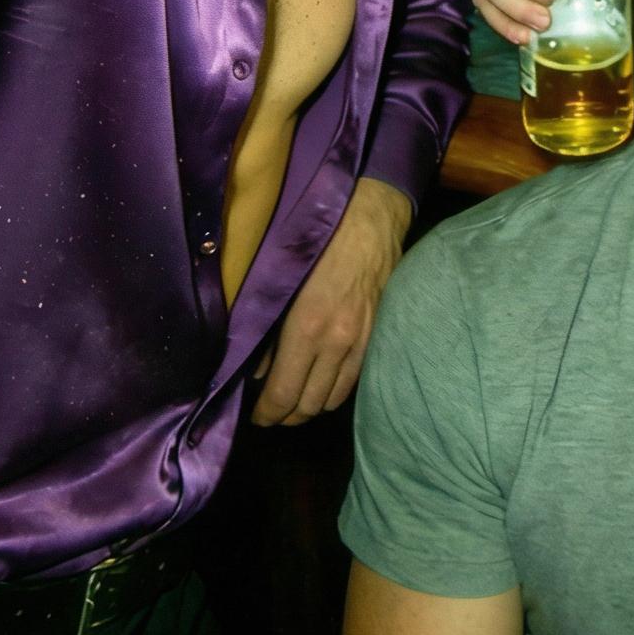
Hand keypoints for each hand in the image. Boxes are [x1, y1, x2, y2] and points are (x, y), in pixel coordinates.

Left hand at [251, 178, 412, 426]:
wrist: (371, 219)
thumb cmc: (319, 241)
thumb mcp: (281, 281)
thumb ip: (268, 331)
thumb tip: (259, 372)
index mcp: (307, 329)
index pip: (283, 395)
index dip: (266, 414)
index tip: (256, 416)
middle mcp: (336, 343)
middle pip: (309, 405)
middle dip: (286, 416)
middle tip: (272, 410)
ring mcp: (361, 342)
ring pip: (333, 399)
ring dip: (311, 406)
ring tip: (296, 400)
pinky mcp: (377, 336)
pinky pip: (355, 381)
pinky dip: (335, 391)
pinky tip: (323, 382)